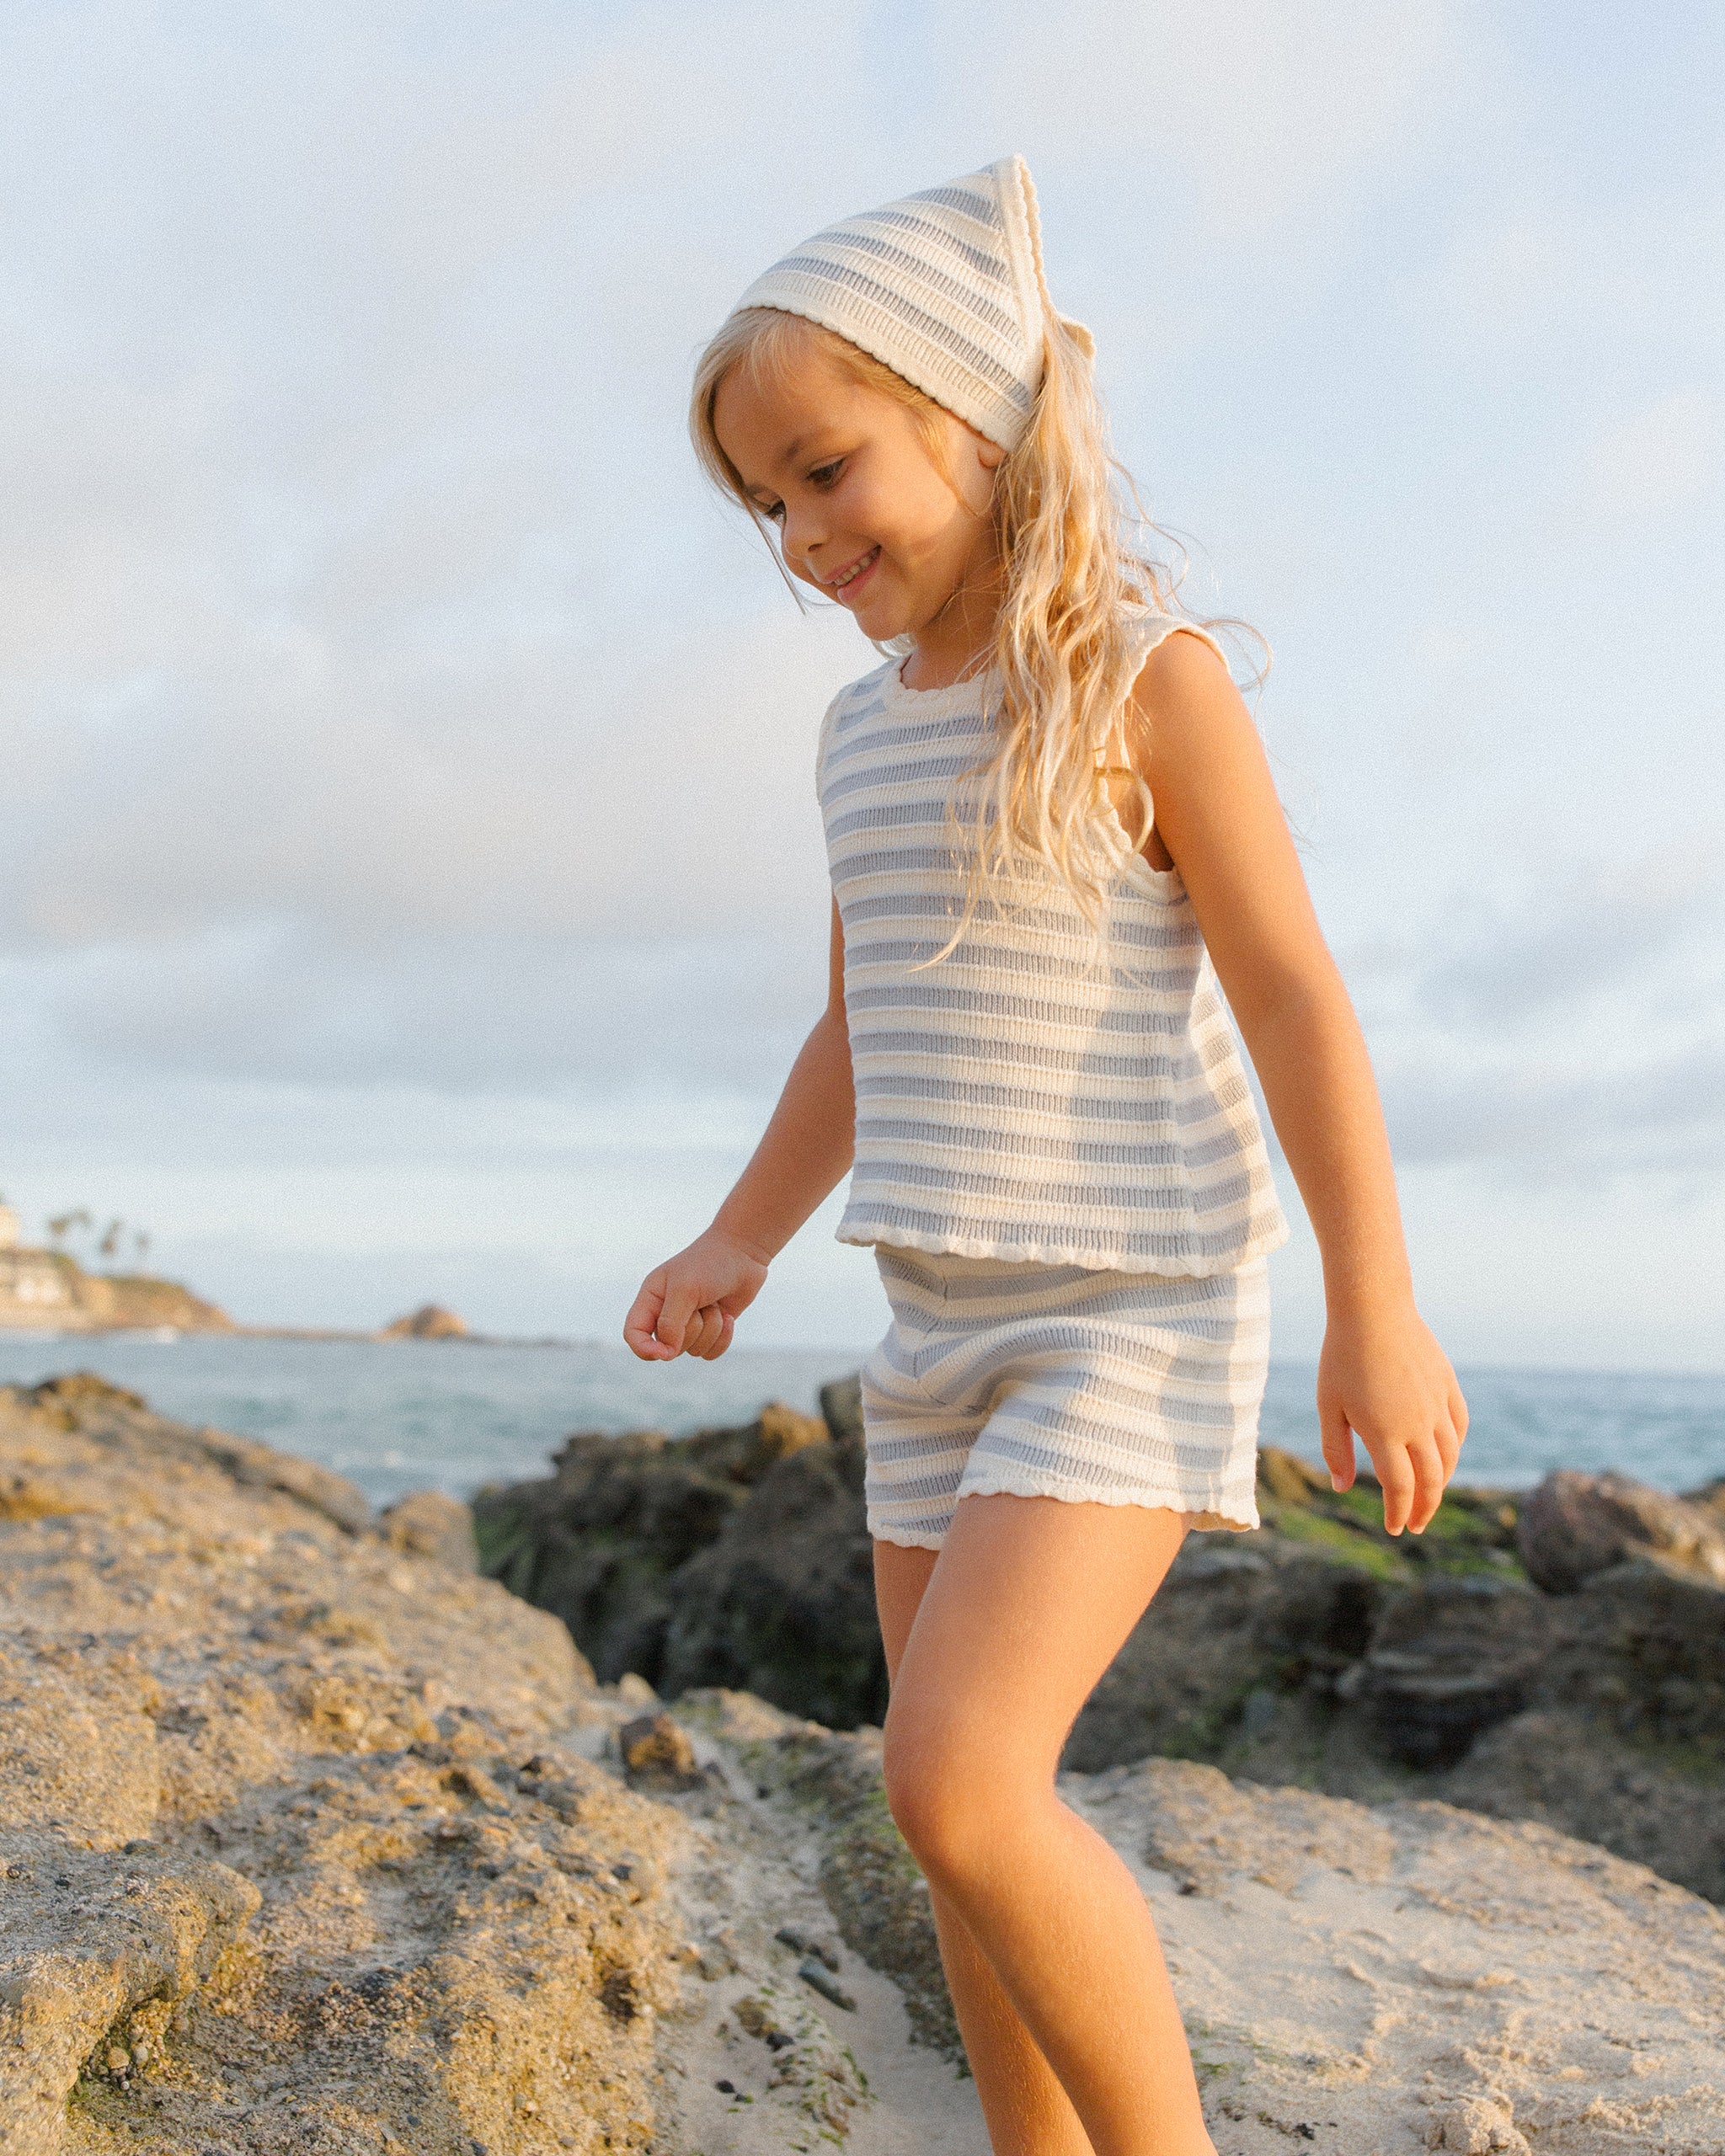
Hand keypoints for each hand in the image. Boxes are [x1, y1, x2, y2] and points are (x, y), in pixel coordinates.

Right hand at [623, 1227, 769, 1362]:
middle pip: (669, 1346)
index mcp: (651, 1299)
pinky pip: (710, 1353)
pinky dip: (723, 1338)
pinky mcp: (710, 1330)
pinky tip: (728, 1316)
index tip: (664, 1353)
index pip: (633, 1333)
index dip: (643, 1348)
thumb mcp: (685, 1290)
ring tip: (714, 1304)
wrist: (743, 1253)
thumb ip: (671, 1323)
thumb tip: (666, 1354)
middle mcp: (666, 1314)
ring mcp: (688, 1324)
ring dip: (711, 1329)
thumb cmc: (710, 1264)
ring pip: (693, 1350)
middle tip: (702, 1303)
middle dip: (692, 1330)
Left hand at [1317, 1301, 1467, 1535]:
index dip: (1399, 1514)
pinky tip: (1446, 1456)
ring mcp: (1437, 1406)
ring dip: (1442, 1484)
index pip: (1400, 1489)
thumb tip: (1341, 1488)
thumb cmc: (1342, 1357)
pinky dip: (1455, 1449)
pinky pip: (1459, 1427)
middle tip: (1416, 1525)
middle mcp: (1418, 1425)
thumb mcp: (1329, 1406)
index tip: (1395, 1529)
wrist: (1373, 1310)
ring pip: (1450, 1457)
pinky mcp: (1448, 1386)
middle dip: (1424, 1509)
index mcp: (1385, 1434)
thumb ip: (1335, 1450)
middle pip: (1431, 1481)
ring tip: (1430, 1497)